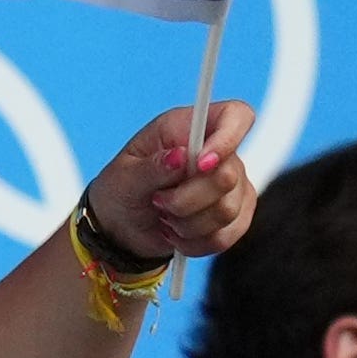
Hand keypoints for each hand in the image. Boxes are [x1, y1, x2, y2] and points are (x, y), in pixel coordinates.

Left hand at [76, 100, 257, 266]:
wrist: (121, 228)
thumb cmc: (121, 190)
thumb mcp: (123, 177)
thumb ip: (151, 166)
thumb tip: (180, 157)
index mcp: (189, 128)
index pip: (236, 115)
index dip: (228, 138)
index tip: (201, 164)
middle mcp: (217, 153)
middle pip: (228, 175)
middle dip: (187, 199)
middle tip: (158, 201)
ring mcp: (232, 185)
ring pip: (227, 210)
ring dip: (187, 224)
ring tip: (165, 217)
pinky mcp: (234, 215)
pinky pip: (228, 235)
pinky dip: (196, 242)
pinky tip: (177, 234)